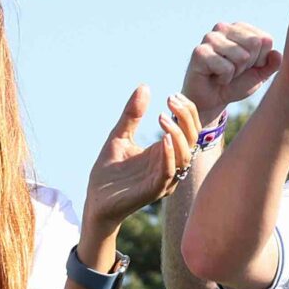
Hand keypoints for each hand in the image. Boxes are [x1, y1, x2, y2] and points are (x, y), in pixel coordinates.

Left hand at [82, 87, 197, 240]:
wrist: (95, 201)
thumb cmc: (108, 173)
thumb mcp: (119, 136)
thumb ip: (132, 115)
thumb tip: (144, 86)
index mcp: (165, 152)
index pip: (189, 129)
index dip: (186, 111)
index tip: (172, 95)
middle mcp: (170, 165)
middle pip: (193, 139)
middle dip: (186, 118)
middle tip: (170, 99)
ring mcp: (164, 179)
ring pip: (185, 156)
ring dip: (178, 134)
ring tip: (162, 117)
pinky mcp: (154, 191)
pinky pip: (169, 172)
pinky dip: (169, 155)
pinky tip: (163, 139)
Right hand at [181, 22, 279, 122]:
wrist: (212, 100)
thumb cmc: (236, 83)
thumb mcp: (260, 74)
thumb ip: (272, 64)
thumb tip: (277, 54)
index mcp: (240, 28)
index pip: (265, 39)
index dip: (260, 59)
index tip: (247, 66)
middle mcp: (224, 28)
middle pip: (254, 44)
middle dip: (248, 65)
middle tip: (234, 70)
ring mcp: (210, 38)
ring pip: (242, 56)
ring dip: (236, 73)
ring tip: (224, 73)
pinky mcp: (200, 52)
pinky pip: (226, 68)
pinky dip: (224, 79)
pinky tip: (215, 77)